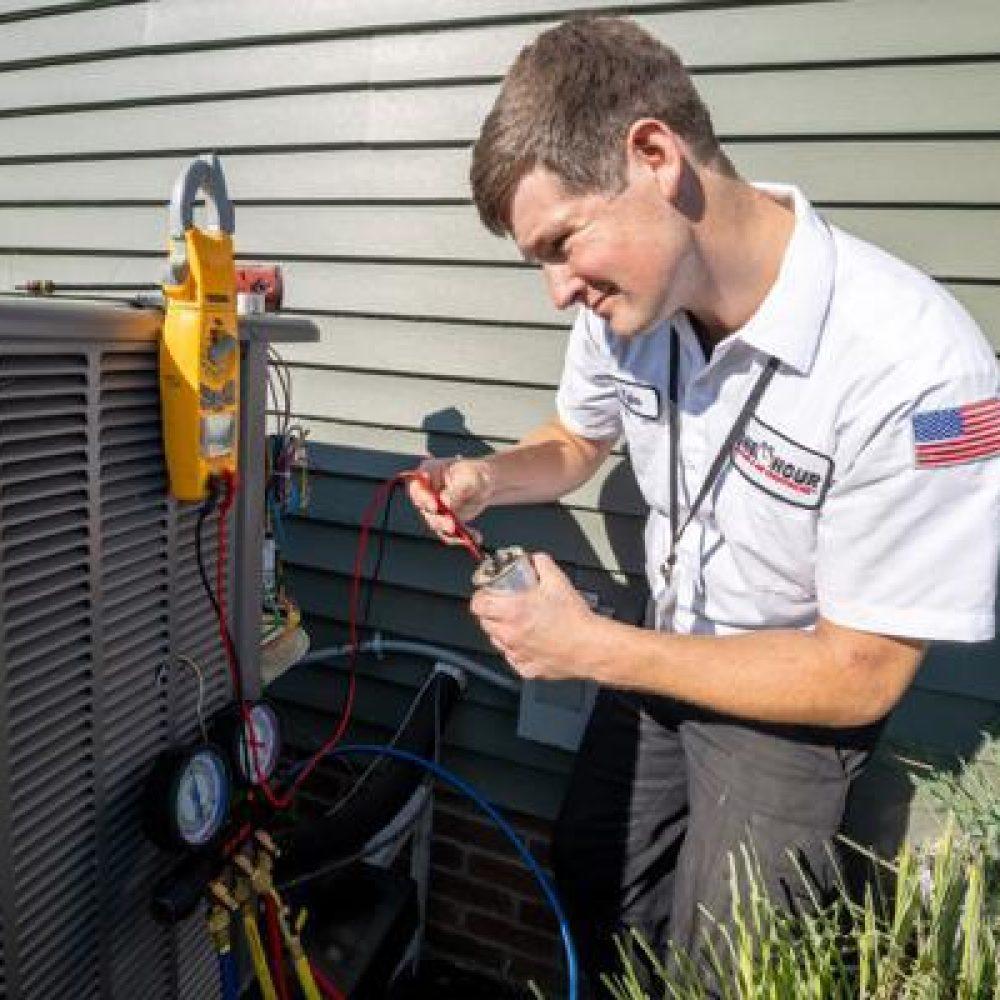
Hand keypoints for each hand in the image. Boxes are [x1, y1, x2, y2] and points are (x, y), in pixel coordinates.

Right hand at [406, 456, 491, 545]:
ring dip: (451, 532)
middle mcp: (426, 492)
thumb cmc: (476, 473)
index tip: (435, 507)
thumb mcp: (469, 478)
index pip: (417, 487)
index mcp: (428, 472)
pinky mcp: (443, 521)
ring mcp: (433, 509)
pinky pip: (448, 534)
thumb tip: (446, 504)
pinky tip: (475, 537)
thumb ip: (456, 491)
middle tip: (453, 527)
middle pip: (425, 509)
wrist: (486, 484)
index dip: (423, 498)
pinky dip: (461, 538)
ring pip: (436, 524)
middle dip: (439, 520)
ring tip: (468, 535)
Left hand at [470, 552, 599, 680]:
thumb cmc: (575, 619)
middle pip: (485, 623)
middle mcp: (510, 634)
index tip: (486, 595)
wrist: (590, 646)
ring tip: (520, 623)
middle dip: (491, 613)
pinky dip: (517, 650)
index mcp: (513, 611)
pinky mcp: (527, 669)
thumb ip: (542, 564)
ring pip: (498, 641)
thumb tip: (536, 559)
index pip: (478, 605)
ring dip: (503, 631)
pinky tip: (530, 641)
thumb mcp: (558, 580)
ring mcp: (517, 654)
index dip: (480, 597)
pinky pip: (514, 658)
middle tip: (504, 606)